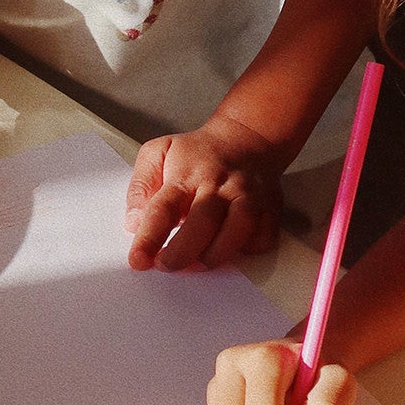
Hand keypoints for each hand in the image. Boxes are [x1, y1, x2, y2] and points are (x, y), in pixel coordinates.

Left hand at [124, 113, 285, 269]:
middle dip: (181, 253)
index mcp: (186, 174)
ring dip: (214, 256)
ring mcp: (247, 197)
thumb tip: (134, 222)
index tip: (138, 260)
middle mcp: (219, 185)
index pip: (163, 208)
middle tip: (166, 266)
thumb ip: (141, 186)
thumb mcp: (158, 153)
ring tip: (197, 263)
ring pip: (236, 232)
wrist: (246, 139)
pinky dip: (246, 250)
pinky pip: (261, 238)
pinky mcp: (270, 209)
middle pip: (202, 223)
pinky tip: (230, 248)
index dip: (149, 238)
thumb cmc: (197, 153)